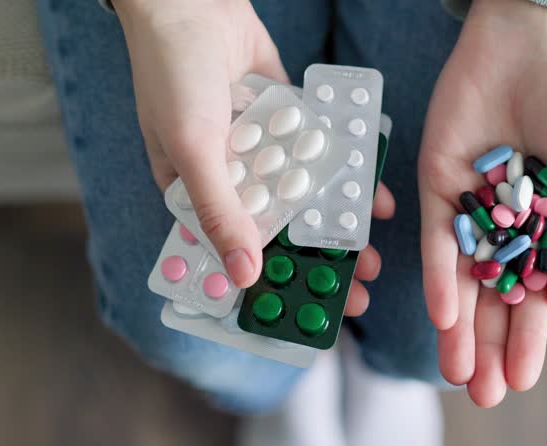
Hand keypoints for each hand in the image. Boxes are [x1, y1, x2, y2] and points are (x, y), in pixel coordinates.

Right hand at [116, 0, 395, 309]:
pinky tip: (372, 197)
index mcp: (196, 191)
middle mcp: (230, 174)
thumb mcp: (194, 151)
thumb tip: (245, 275)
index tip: (304, 314)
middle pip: (279, 229)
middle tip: (355, 293)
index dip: (271, 284)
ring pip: (304, 194)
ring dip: (335, 224)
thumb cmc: (174, 75)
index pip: (236, 249)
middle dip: (316, 262)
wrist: (191, 0)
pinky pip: (318, 152)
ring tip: (370, 255)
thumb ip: (220, 212)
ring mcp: (261, 146)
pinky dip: (343, 172)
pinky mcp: (286, 117)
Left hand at [418, 0, 546, 406]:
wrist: (532, 44)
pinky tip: (444, 313)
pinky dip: (440, 275)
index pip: (533, 296)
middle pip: (492, 299)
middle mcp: (504, 228)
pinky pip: (438, 239)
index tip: (521, 381)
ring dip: (458, 327)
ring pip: (460, 280)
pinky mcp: (437, 187)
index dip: (527, 338)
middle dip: (488, 346)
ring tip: (459, 373)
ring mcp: (469, 210)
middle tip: (483, 395)